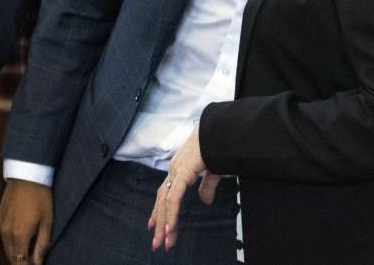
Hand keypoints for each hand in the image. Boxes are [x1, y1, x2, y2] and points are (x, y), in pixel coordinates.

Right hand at [0, 179, 53, 264]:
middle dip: (22, 262)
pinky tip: (21, 236)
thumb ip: (42, 244)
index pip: (20, 262)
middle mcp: (6, 232)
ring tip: (29, 249)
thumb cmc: (40, 196)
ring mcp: (0, 225)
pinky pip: (3, 237)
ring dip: (16, 252)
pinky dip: (11, 241)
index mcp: (20, 234)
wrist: (26, 175)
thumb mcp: (47, 221)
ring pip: (6, 247)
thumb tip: (38, 261)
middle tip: (33, 259)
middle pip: (12, 257)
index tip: (35, 264)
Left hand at [149, 127, 218, 252]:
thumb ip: (207, 187)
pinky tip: (169, 229)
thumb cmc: (216, 146)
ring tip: (162, 242)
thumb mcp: (213, 172)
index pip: (166, 193)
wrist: (219, 130)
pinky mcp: (182, 173)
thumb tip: (205, 202)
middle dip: (159, 222)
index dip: (160, 210)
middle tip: (156, 243)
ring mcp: (176, 171)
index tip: (155, 226)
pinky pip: (173, 198)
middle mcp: (174, 170)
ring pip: (165, 202)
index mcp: (180, 169)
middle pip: (162, 200)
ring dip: (163, 223)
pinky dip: (171, 214)